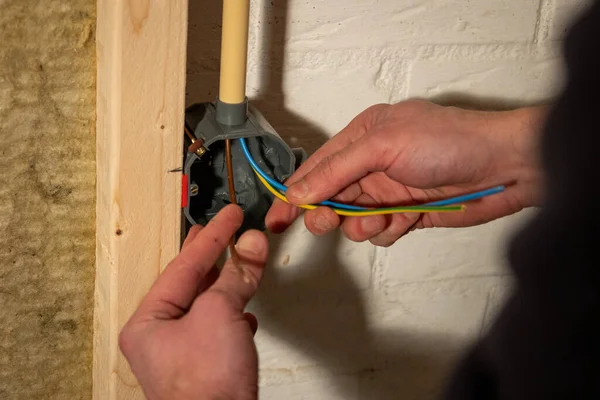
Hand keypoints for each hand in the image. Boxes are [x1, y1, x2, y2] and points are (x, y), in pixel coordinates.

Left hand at [119, 205, 267, 399]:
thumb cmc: (205, 385)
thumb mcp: (218, 314)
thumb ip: (235, 275)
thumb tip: (250, 245)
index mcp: (148, 321)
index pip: (184, 265)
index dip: (212, 237)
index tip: (229, 215)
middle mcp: (160, 336)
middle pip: (190, 283)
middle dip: (211, 255)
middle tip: (222, 227)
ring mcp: (183, 352)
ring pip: (207, 305)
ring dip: (228, 282)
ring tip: (239, 259)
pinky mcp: (206, 365)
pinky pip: (219, 327)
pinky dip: (234, 314)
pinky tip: (245, 312)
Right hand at [267, 100, 544, 246]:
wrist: (505, 167)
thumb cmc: (448, 142)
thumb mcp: (383, 145)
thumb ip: (336, 170)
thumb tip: (298, 192)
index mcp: (361, 136)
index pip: (316, 167)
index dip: (293, 192)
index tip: (276, 218)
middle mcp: (372, 163)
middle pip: (330, 196)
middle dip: (326, 212)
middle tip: (327, 222)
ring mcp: (389, 190)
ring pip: (353, 218)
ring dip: (360, 224)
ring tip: (380, 219)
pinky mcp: (407, 213)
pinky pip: (380, 231)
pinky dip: (386, 231)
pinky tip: (404, 221)